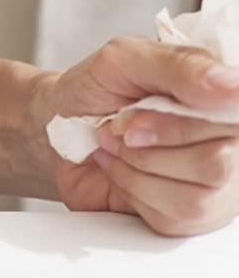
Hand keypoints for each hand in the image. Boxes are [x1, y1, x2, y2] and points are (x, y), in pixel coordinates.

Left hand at [35, 37, 238, 234]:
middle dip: (147, 146)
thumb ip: (180, 65)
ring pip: (194, 197)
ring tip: (117, 148)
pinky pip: (172, 219)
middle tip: (118, 128)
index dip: (179, 125)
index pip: (233, 117)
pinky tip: (121, 170)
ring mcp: (217, 183)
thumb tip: (233, 85)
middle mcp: (230, 141)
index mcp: (223, 98)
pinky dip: (133, 191)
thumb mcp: (125, 58)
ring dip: (136, 170)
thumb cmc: (95, 90)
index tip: (132, 118)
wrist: (56, 124)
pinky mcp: (192, 216)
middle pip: (217, 163)